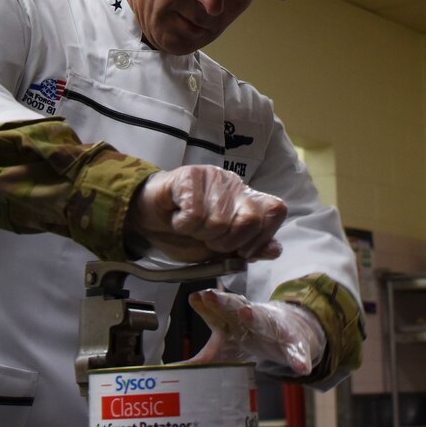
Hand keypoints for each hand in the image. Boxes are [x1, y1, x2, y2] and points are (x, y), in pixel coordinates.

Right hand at [130, 165, 284, 261]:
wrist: (149, 219)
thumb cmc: (186, 234)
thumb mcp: (220, 252)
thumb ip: (247, 250)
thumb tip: (274, 250)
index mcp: (249, 202)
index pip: (276, 211)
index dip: (260, 238)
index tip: (240, 252)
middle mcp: (237, 186)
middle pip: (251, 219)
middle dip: (226, 242)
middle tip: (207, 240)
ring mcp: (215, 177)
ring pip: (218, 221)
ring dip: (199, 234)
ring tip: (189, 226)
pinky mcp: (191, 174)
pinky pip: (195, 212)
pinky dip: (183, 225)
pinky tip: (178, 217)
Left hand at [187, 289, 324, 375]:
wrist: (290, 332)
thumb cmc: (248, 338)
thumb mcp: (222, 350)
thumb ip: (197, 362)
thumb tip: (167, 375)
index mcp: (231, 320)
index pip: (215, 310)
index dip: (206, 304)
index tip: (195, 298)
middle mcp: (250, 317)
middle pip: (234, 306)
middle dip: (222, 301)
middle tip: (210, 296)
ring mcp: (273, 328)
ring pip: (264, 320)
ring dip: (254, 316)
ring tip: (246, 314)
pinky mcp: (294, 343)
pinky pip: (296, 351)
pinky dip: (299, 358)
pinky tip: (300, 368)